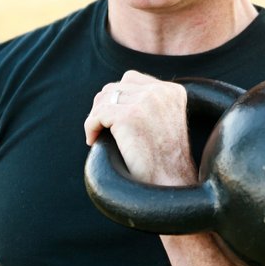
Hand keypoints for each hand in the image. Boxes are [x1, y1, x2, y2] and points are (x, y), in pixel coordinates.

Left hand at [84, 70, 197, 184]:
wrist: (170, 187)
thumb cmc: (165, 162)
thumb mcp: (165, 121)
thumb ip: (149, 103)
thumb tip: (112, 94)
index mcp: (172, 91)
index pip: (131, 79)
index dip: (117, 98)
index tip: (113, 119)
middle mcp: (161, 91)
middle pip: (115, 86)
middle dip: (104, 107)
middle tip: (102, 128)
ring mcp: (146, 102)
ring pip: (104, 99)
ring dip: (96, 117)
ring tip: (97, 134)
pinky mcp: (129, 117)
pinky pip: (97, 115)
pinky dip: (91, 127)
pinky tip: (94, 141)